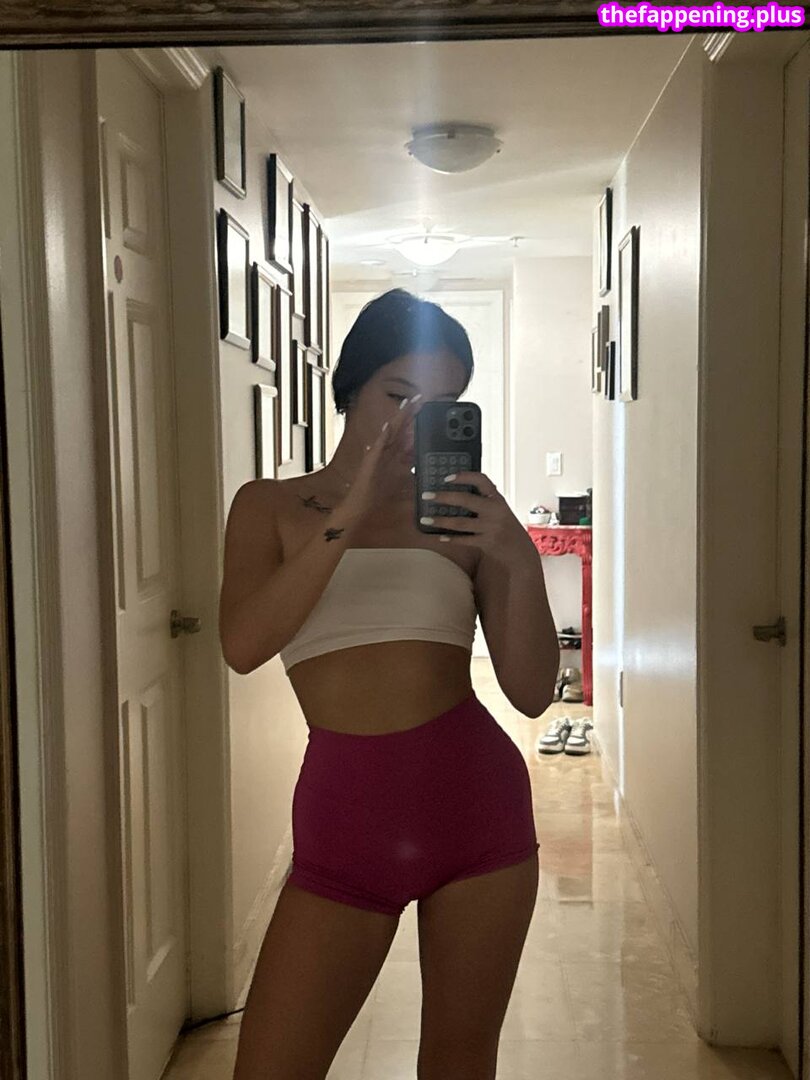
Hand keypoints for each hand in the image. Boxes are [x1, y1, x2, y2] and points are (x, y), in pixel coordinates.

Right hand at [340, 394, 421, 520]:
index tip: (430, 413)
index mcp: (399, 459)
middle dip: (413, 415)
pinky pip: (377, 446)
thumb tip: (435, 478)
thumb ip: (419, 480)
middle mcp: (390, 453)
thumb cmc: (382, 499)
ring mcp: (380, 455)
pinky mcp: (371, 461)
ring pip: (392, 432)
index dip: (420, 425)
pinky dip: (383, 436)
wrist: (362, 508)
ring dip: (400, 418)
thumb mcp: (408, 488)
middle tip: (422, 399)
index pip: (412, 438)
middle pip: (404, 430)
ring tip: (408, 403)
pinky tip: (388, 425)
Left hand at [420, 471, 530, 557]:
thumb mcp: (500, 510)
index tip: (447, 477)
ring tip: (425, 519)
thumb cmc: (506, 528)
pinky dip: (451, 538)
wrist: (521, 551)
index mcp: (497, 499)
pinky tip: (440, 536)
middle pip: (466, 500)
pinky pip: (464, 540)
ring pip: (461, 522)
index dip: (464, 476)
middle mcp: (495, 511)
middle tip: (426, 495)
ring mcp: (491, 527)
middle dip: (444, 497)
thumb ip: (484, 501)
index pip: (481, 480)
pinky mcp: (487, 542)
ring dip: (441, 520)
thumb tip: (456, 494)